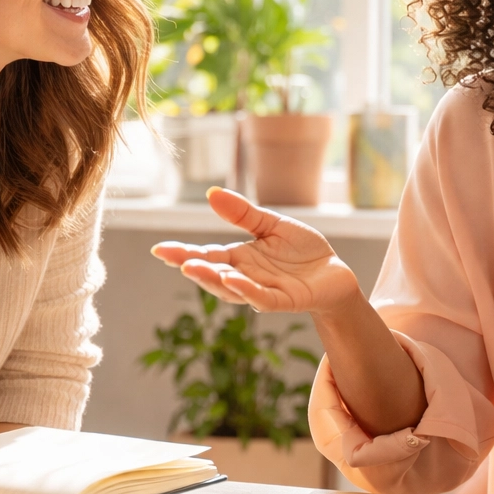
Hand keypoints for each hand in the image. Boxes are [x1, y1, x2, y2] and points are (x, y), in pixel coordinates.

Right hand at [150, 187, 361, 314]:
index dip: (183, 254)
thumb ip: (243, 214)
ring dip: (212, 280)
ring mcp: (263, 290)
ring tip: (192, 268)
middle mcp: (245, 277)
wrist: (334, 272)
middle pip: (213, 274)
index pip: (206, 256)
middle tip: (172, 259)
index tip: (159, 249)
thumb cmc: (302, 251)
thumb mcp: (271, 225)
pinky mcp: (284, 300)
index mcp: (239, 258)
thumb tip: (211, 193)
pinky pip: (262, 298)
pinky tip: (232, 279)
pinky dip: (246, 291)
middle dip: (192, 267)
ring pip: (232, 290)